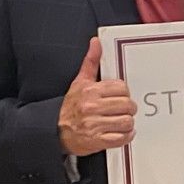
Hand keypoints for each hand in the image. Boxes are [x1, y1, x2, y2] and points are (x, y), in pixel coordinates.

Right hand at [58, 37, 136, 155]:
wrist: (54, 130)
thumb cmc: (70, 107)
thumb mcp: (79, 82)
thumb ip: (90, 62)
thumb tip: (96, 42)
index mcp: (90, 90)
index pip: (121, 88)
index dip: (124, 93)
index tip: (121, 97)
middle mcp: (92, 107)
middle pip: (127, 105)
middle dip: (129, 108)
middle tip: (124, 110)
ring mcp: (94, 124)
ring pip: (126, 121)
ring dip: (128, 123)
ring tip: (122, 121)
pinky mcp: (97, 140)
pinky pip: (121, 138)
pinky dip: (126, 136)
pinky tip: (122, 132)